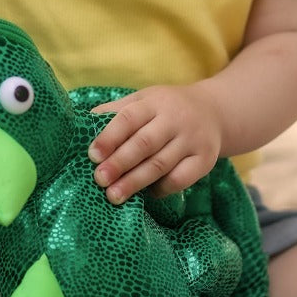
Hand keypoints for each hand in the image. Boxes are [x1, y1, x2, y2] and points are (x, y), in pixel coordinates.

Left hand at [88, 84, 221, 204]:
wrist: (214, 111)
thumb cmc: (166, 109)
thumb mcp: (144, 100)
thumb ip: (116, 111)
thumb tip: (82, 124)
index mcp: (154, 102)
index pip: (129, 118)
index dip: (109, 137)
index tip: (92, 155)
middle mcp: (175, 119)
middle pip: (144, 143)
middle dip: (120, 163)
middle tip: (100, 180)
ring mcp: (192, 140)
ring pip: (161, 164)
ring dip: (135, 181)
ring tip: (114, 196)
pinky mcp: (205, 160)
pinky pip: (180, 178)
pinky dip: (161, 188)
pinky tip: (146, 194)